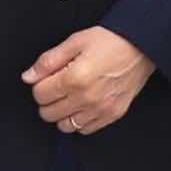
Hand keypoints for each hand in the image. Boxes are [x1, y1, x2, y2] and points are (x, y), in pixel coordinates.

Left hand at [23, 26, 154, 135]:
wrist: (142, 45)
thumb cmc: (111, 40)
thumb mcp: (75, 41)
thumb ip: (48, 61)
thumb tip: (28, 76)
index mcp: (74, 78)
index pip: (39, 94)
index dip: (39, 84)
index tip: (48, 77)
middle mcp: (87, 98)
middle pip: (48, 113)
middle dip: (48, 100)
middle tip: (57, 86)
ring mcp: (100, 109)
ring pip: (65, 126)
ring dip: (62, 113)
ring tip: (70, 97)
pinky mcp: (112, 114)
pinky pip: (85, 130)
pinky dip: (79, 120)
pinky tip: (83, 104)